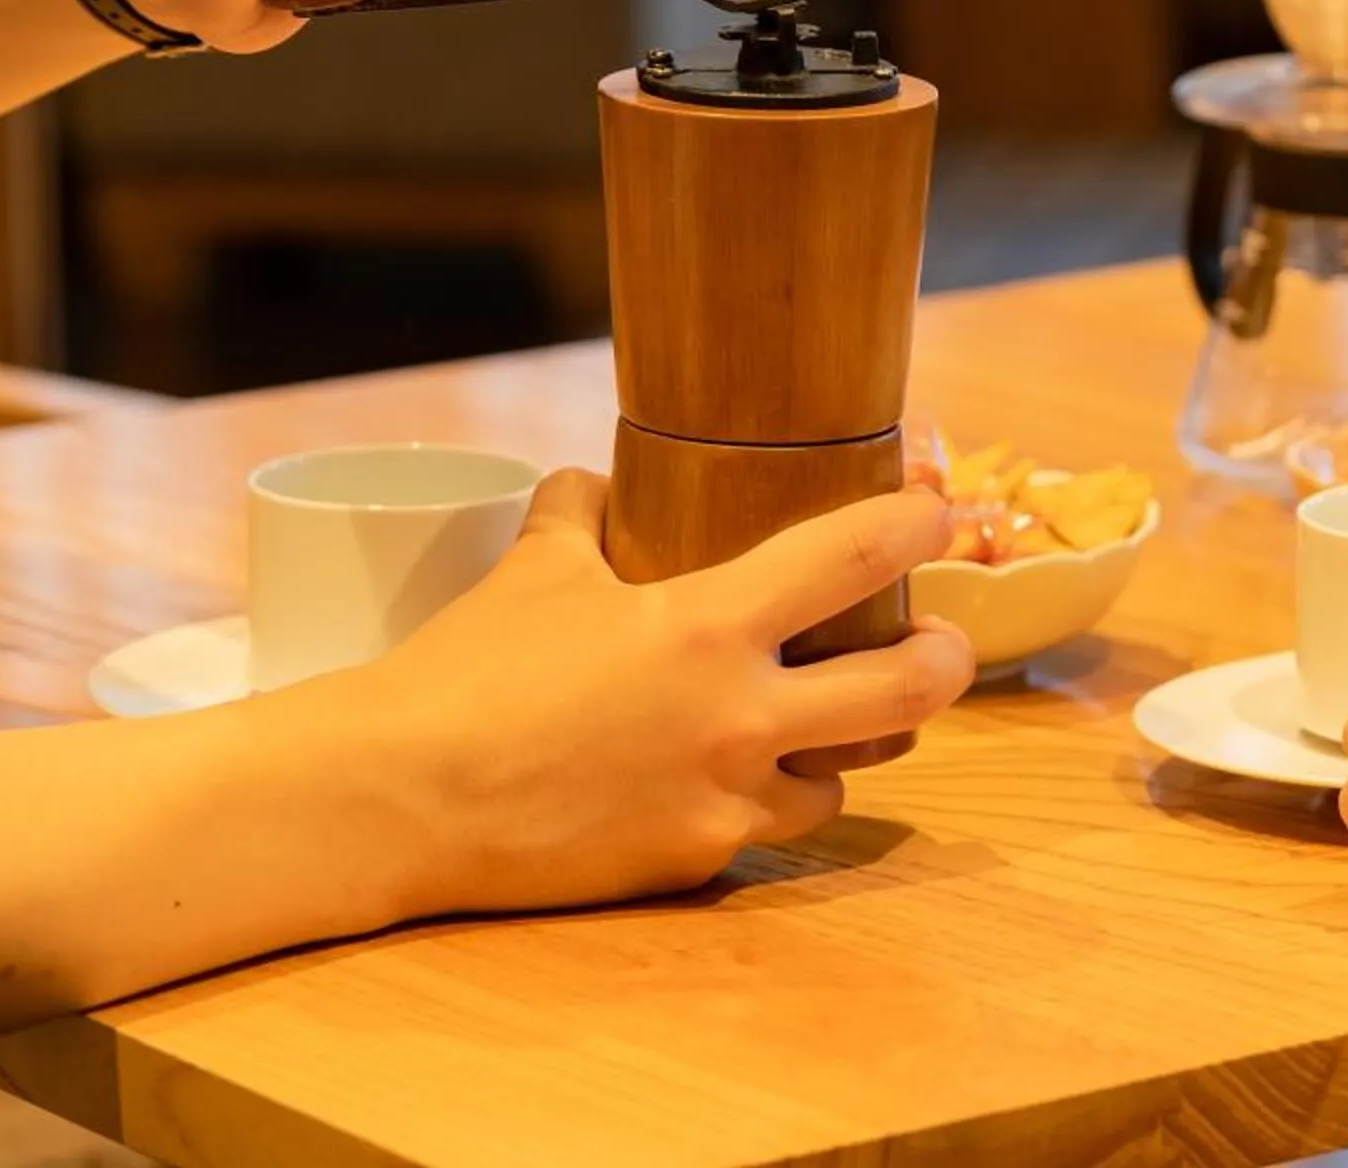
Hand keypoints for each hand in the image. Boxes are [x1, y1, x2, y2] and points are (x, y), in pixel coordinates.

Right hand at [333, 472, 975, 917]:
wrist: (402, 797)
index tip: (939, 510)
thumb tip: (596, 485)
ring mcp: (724, 797)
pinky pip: (764, 830)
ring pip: (845, 777)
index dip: (917, 525)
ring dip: (844, 746)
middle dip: (945, 660)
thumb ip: (580, 514)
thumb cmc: (465, 671)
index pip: (853, 555)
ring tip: (825, 722)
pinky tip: (730, 781)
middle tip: (942, 643)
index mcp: (710, 624)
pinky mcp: (694, 861)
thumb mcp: (532, 567)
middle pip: (911, 692)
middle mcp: (740, 715)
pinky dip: (761, 801)